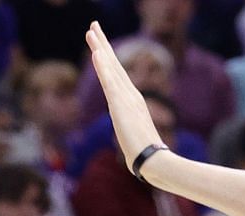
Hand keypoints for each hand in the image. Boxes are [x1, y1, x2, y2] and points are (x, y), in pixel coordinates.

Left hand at [87, 23, 164, 171]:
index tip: (99, 44)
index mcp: (132, 101)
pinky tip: (96, 53)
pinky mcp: (120, 105)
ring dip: (100, 48)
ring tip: (91, 31)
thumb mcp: (134, 139)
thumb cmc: (145, 155)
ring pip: (110, 68)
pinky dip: (103, 66)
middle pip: (114, 65)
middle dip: (103, 44)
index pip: (117, 75)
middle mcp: (130, 95)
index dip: (108, 57)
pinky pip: (109, 82)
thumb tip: (131, 147)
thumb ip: (131, 134)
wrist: (154, 160)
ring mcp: (126, 98)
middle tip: (93, 25)